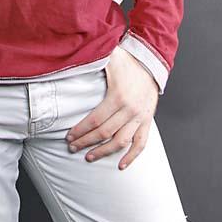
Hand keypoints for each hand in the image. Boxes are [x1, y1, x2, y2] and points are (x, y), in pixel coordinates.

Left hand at [65, 45, 158, 169]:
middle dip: (86, 141)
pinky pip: (141, 143)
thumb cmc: (128, 60)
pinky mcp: (147, 120)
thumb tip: (73, 56)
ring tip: (89, 156)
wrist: (151, 62)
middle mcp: (130, 110)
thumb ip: (92, 58)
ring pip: (120, 141)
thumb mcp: (109, 57)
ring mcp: (140, 117)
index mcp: (118, 96)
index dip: (81, 130)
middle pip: (104, 133)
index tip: (69, 136)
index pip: (95, 120)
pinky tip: (121, 165)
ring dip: (103, 152)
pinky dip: (132, 156)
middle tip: (72, 147)